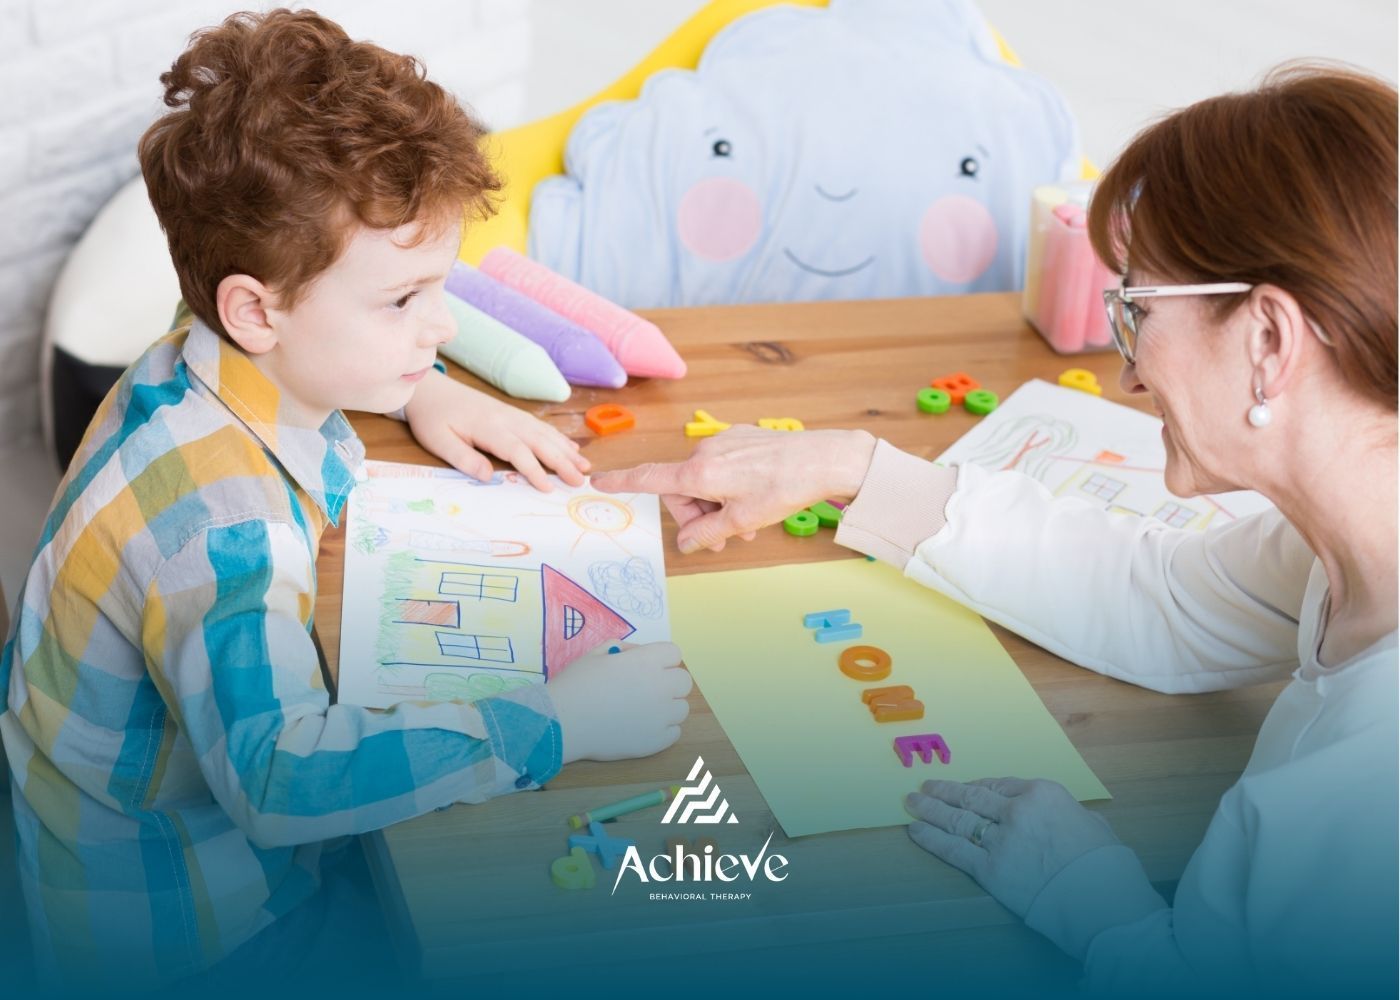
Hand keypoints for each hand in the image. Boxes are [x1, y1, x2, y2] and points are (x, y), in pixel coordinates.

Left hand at [404, 370, 588, 490]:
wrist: (433, 390)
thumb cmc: (433, 418)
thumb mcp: (438, 441)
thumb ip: (463, 458)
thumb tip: (488, 477)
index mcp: (489, 427)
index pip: (517, 451)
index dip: (534, 469)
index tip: (549, 487)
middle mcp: (506, 419)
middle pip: (540, 441)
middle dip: (562, 461)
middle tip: (579, 480)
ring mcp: (512, 414)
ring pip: (545, 433)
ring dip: (566, 450)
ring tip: (585, 466)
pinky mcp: (513, 414)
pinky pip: (541, 426)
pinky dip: (559, 438)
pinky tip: (571, 448)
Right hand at [549, 642, 692, 761]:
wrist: (561, 723)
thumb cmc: (576, 684)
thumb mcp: (596, 654)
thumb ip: (623, 649)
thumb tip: (637, 655)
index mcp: (646, 662)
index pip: (674, 653)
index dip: (660, 659)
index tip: (645, 667)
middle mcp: (660, 687)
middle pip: (684, 681)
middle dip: (668, 682)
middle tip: (645, 690)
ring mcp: (661, 716)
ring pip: (681, 709)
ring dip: (667, 708)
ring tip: (642, 712)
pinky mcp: (657, 742)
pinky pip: (674, 733)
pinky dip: (662, 731)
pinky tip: (641, 729)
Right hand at [590, 426, 876, 553]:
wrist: (822, 459)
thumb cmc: (783, 488)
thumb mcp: (742, 521)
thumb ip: (708, 533)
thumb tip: (685, 544)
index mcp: (698, 473)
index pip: (649, 478)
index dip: (622, 481)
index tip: (598, 480)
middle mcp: (705, 453)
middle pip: (682, 491)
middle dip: (697, 517)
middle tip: (725, 540)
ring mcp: (724, 443)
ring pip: (705, 482)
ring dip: (717, 506)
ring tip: (746, 526)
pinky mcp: (741, 439)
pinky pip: (722, 468)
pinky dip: (729, 489)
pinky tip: (755, 500)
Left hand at [904, 778, 1120, 916]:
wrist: (1101, 901)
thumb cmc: (1105, 866)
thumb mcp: (1095, 826)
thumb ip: (1075, 817)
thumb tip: (1074, 821)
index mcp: (1043, 793)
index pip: (1002, 784)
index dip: (978, 785)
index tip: (965, 786)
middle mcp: (1017, 810)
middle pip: (973, 796)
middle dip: (945, 791)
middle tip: (925, 787)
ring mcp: (1000, 839)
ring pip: (957, 818)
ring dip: (930, 809)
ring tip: (912, 803)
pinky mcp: (989, 869)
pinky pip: (953, 849)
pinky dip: (931, 839)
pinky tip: (916, 831)